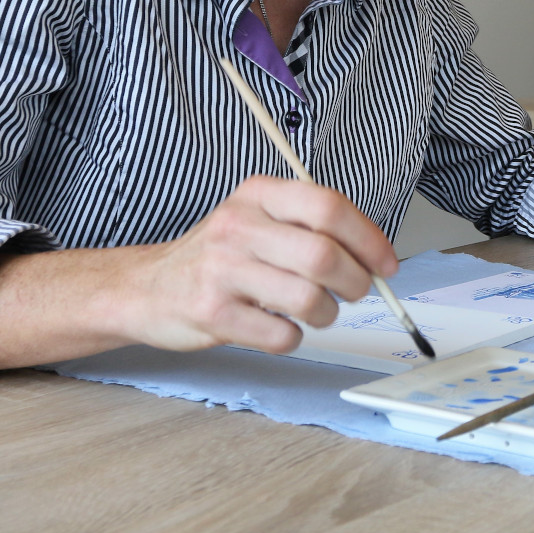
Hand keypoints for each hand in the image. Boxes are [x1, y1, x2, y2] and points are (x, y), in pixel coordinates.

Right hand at [117, 175, 398, 354]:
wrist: (147, 287)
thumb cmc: (217, 256)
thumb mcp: (257, 219)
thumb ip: (309, 227)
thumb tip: (374, 256)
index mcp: (258, 194)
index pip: (328, 207)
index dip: (368, 239)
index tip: (386, 265)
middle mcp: (238, 225)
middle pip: (323, 255)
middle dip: (355, 282)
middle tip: (355, 292)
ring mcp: (222, 269)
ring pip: (307, 298)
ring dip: (326, 314)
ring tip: (317, 312)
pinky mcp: (212, 312)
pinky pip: (281, 335)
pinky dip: (293, 337)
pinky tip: (278, 326)